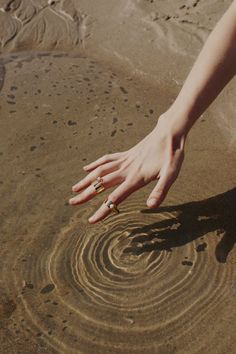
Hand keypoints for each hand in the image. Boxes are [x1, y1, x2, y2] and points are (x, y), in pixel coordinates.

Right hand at [69, 114, 185, 223]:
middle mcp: (125, 170)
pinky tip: (87, 169)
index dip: (103, 210)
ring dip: (86, 181)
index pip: (115, 198)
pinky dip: (95, 165)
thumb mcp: (171, 174)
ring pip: (99, 172)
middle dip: (86, 195)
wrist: (170, 132)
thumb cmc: (172, 155)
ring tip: (74, 189)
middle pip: (101, 185)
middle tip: (72, 203)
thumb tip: (151, 207)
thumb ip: (160, 191)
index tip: (91, 220)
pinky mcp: (125, 154)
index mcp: (135, 178)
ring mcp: (124, 160)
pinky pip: (106, 159)